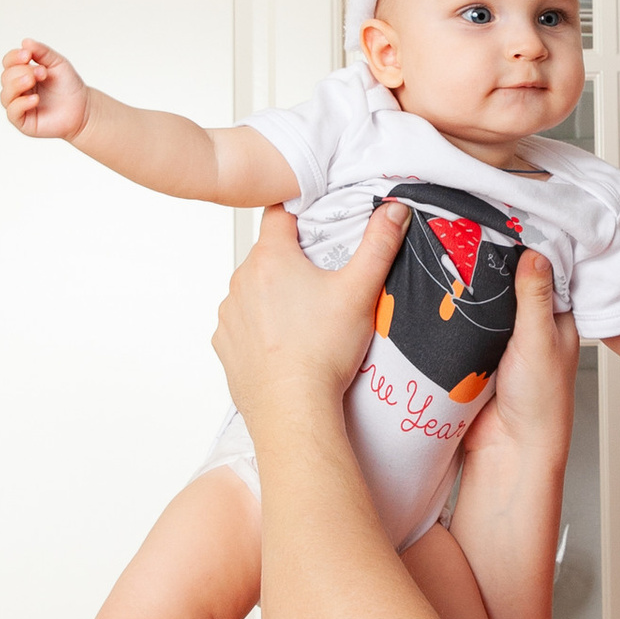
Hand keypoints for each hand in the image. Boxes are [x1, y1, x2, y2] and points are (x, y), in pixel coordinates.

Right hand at [2, 37, 88, 140]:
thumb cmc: (69, 86)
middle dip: (22, 71)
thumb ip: (42, 52)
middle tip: (42, 72)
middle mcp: (18, 89)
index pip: (8, 62)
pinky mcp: (23, 122)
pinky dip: (21, 103)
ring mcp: (19, 106)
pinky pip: (13, 112)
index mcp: (23, 73)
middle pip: (6, 77)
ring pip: (5, 94)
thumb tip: (25, 42)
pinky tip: (35, 99)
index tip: (28, 55)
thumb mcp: (58, 63)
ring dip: (17, 85)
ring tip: (33, 80)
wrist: (83, 108)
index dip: (14, 57)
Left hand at [214, 197, 406, 426]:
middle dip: (292, 260)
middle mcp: (241, 281)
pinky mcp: (225, 344)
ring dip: (273, 295)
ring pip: (253, 290)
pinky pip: (242, 324)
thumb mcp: (360, 291)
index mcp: (270, 259)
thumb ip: (379, 244)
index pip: (278, 213)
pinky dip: (259, 327)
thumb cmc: (322, 352)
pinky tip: (284, 342)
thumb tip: (394, 209)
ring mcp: (229, 315)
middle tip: (322, 280)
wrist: (293, 409)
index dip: (299, 212)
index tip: (316, 223)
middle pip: (267, 254)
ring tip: (304, 317)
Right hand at [459, 250, 578, 480]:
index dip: (528, 244)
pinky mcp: (476, 352)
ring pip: (485, 301)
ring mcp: (502, 339)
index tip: (504, 217)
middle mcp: (531, 325)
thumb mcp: (540, 341)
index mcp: (557, 318)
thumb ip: (536, 298)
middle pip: (510, 281)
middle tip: (468, 230)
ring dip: (471, 286)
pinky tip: (441, 291)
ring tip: (450, 252)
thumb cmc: (541, 405)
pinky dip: (455, 311)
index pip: (544, 269)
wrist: (509, 451)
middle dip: (491, 262)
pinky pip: (465, 323)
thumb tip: (536, 253)